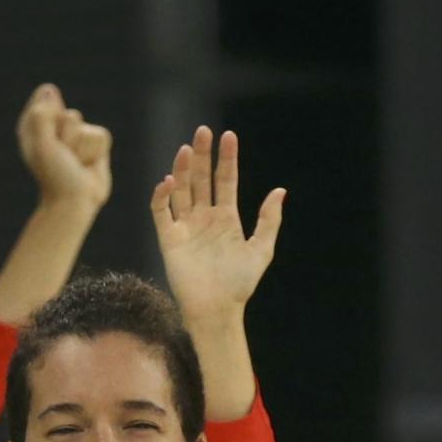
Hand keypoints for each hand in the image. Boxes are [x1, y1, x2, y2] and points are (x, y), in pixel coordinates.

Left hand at [17, 84, 111, 212]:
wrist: (75, 203)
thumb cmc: (55, 177)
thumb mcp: (42, 146)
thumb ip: (42, 116)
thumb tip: (49, 90)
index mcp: (34, 125)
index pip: (46, 98)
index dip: (52, 121)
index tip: (48, 143)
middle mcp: (54, 127)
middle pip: (71, 115)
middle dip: (69, 140)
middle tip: (64, 159)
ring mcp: (76, 134)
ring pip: (87, 127)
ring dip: (82, 150)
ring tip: (75, 164)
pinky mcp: (94, 143)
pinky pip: (102, 135)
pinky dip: (96, 153)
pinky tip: (87, 165)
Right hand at [152, 126, 285, 323]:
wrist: (217, 310)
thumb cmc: (240, 284)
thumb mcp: (261, 250)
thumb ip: (269, 220)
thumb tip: (280, 191)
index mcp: (226, 218)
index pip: (225, 180)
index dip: (227, 158)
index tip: (229, 136)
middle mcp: (204, 218)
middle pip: (201, 179)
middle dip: (201, 155)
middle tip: (202, 132)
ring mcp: (186, 227)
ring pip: (181, 190)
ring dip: (182, 170)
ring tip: (185, 149)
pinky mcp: (169, 240)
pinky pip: (161, 213)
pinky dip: (162, 196)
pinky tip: (168, 181)